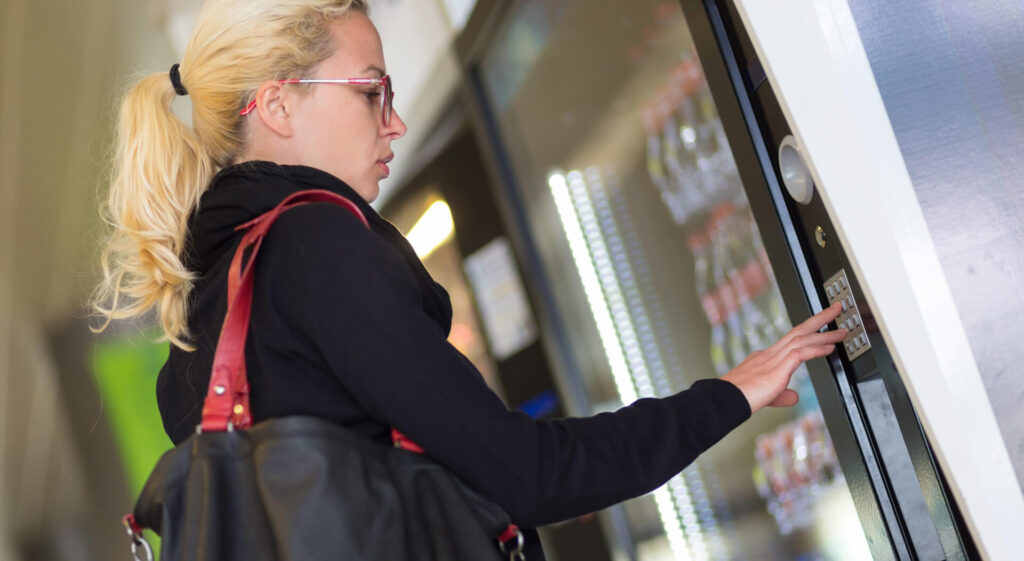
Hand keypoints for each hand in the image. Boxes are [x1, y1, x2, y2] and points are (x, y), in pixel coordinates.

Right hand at [721, 302, 846, 413]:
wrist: (721, 402)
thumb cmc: (737, 400)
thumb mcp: (765, 397)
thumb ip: (781, 395)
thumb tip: (795, 397)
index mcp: (764, 358)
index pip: (790, 340)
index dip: (808, 331)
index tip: (821, 325)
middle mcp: (769, 354)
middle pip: (798, 331)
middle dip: (819, 319)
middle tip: (836, 309)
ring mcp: (772, 361)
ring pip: (801, 339)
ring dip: (824, 333)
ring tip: (841, 331)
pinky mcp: (775, 371)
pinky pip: (799, 354)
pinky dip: (815, 349)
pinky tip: (829, 348)